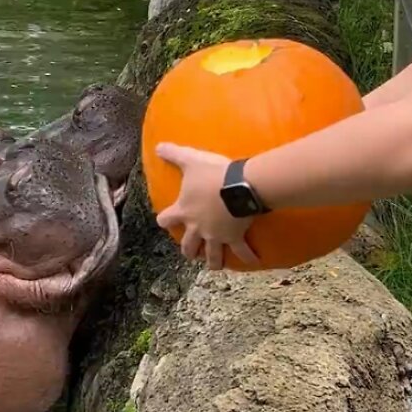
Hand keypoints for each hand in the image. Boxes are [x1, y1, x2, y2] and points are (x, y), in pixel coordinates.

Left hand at [154, 143, 259, 269]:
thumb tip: (157, 146)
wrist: (238, 185)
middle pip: (188, 245)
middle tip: (190, 253)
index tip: (165, 221)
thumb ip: (173, 154)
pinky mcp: (235, 237)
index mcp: (184, 211)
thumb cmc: (212, 174)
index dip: (165, 220)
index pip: (166, 220)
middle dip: (188, 250)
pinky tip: (254, 261)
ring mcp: (216, 236)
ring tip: (214, 266)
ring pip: (211, 255)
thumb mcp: (190, 160)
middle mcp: (197, 228)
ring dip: (212, 261)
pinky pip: (241, 251)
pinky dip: (247, 256)